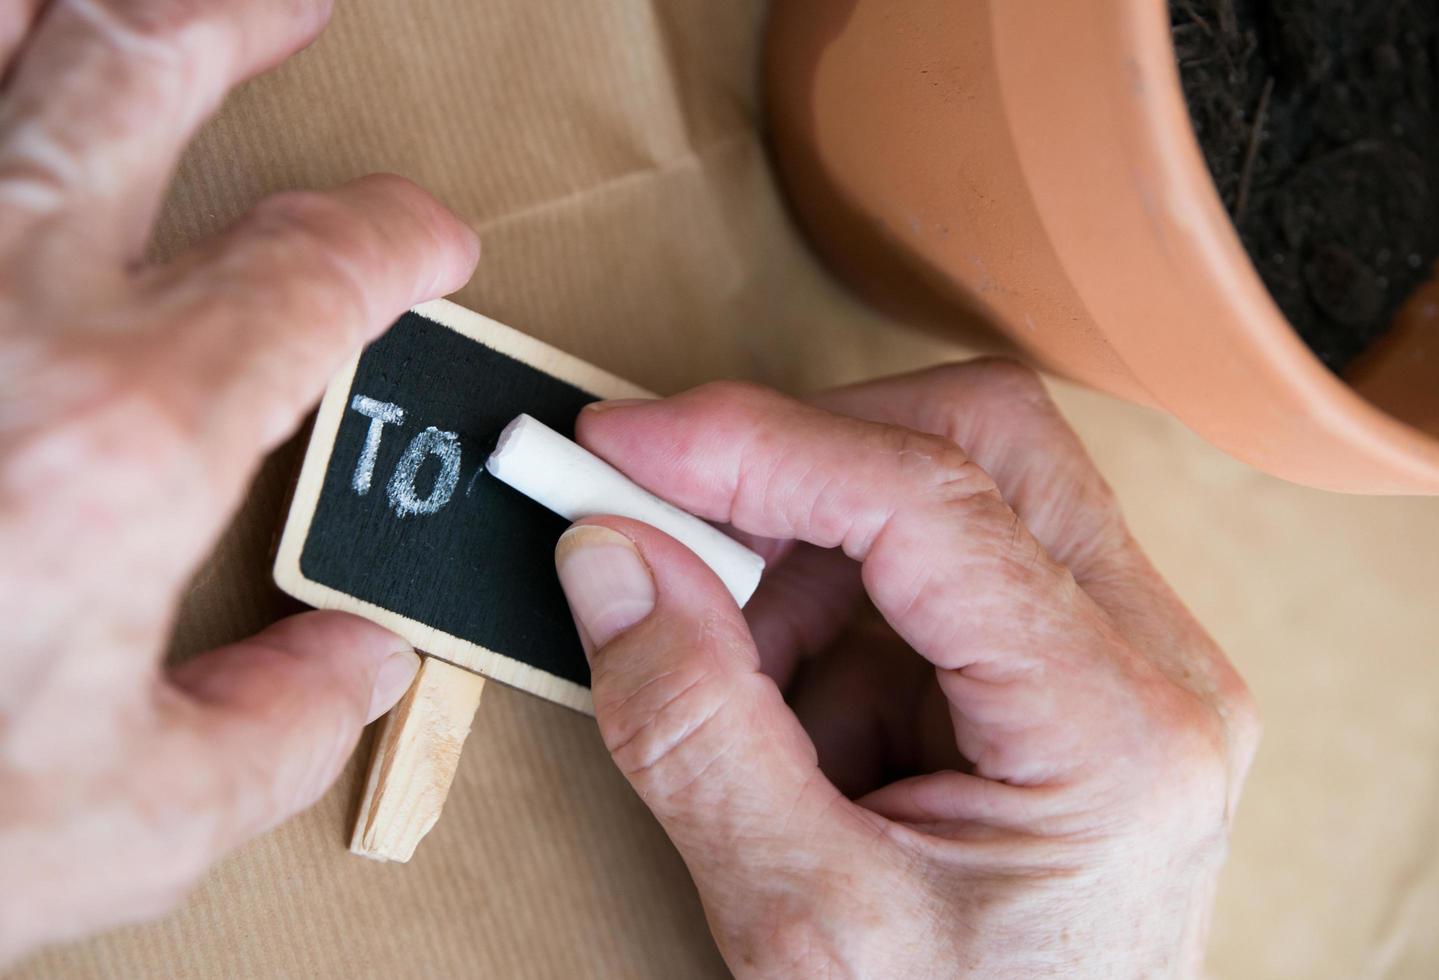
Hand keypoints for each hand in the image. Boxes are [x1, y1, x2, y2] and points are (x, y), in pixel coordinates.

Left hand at [0, 0, 477, 962]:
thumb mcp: (126, 821)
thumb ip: (283, 730)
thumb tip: (362, 666)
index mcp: (123, 434)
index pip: (319, 270)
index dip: (398, 238)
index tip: (425, 244)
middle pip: (144, 75)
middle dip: (235, 22)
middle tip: (281, 7)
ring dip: (81, 2)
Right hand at [555, 364, 1259, 977]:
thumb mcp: (804, 924)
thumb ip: (695, 732)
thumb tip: (611, 558)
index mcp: (1116, 729)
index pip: (930, 501)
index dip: (758, 446)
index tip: (625, 446)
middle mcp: (1155, 667)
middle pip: (981, 444)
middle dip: (807, 468)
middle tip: (677, 528)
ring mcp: (1128, 662)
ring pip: (956, 489)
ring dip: (815, 561)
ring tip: (755, 695)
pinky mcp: (1076, 672)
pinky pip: (941, 569)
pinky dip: (841, 615)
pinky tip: (810, 725)